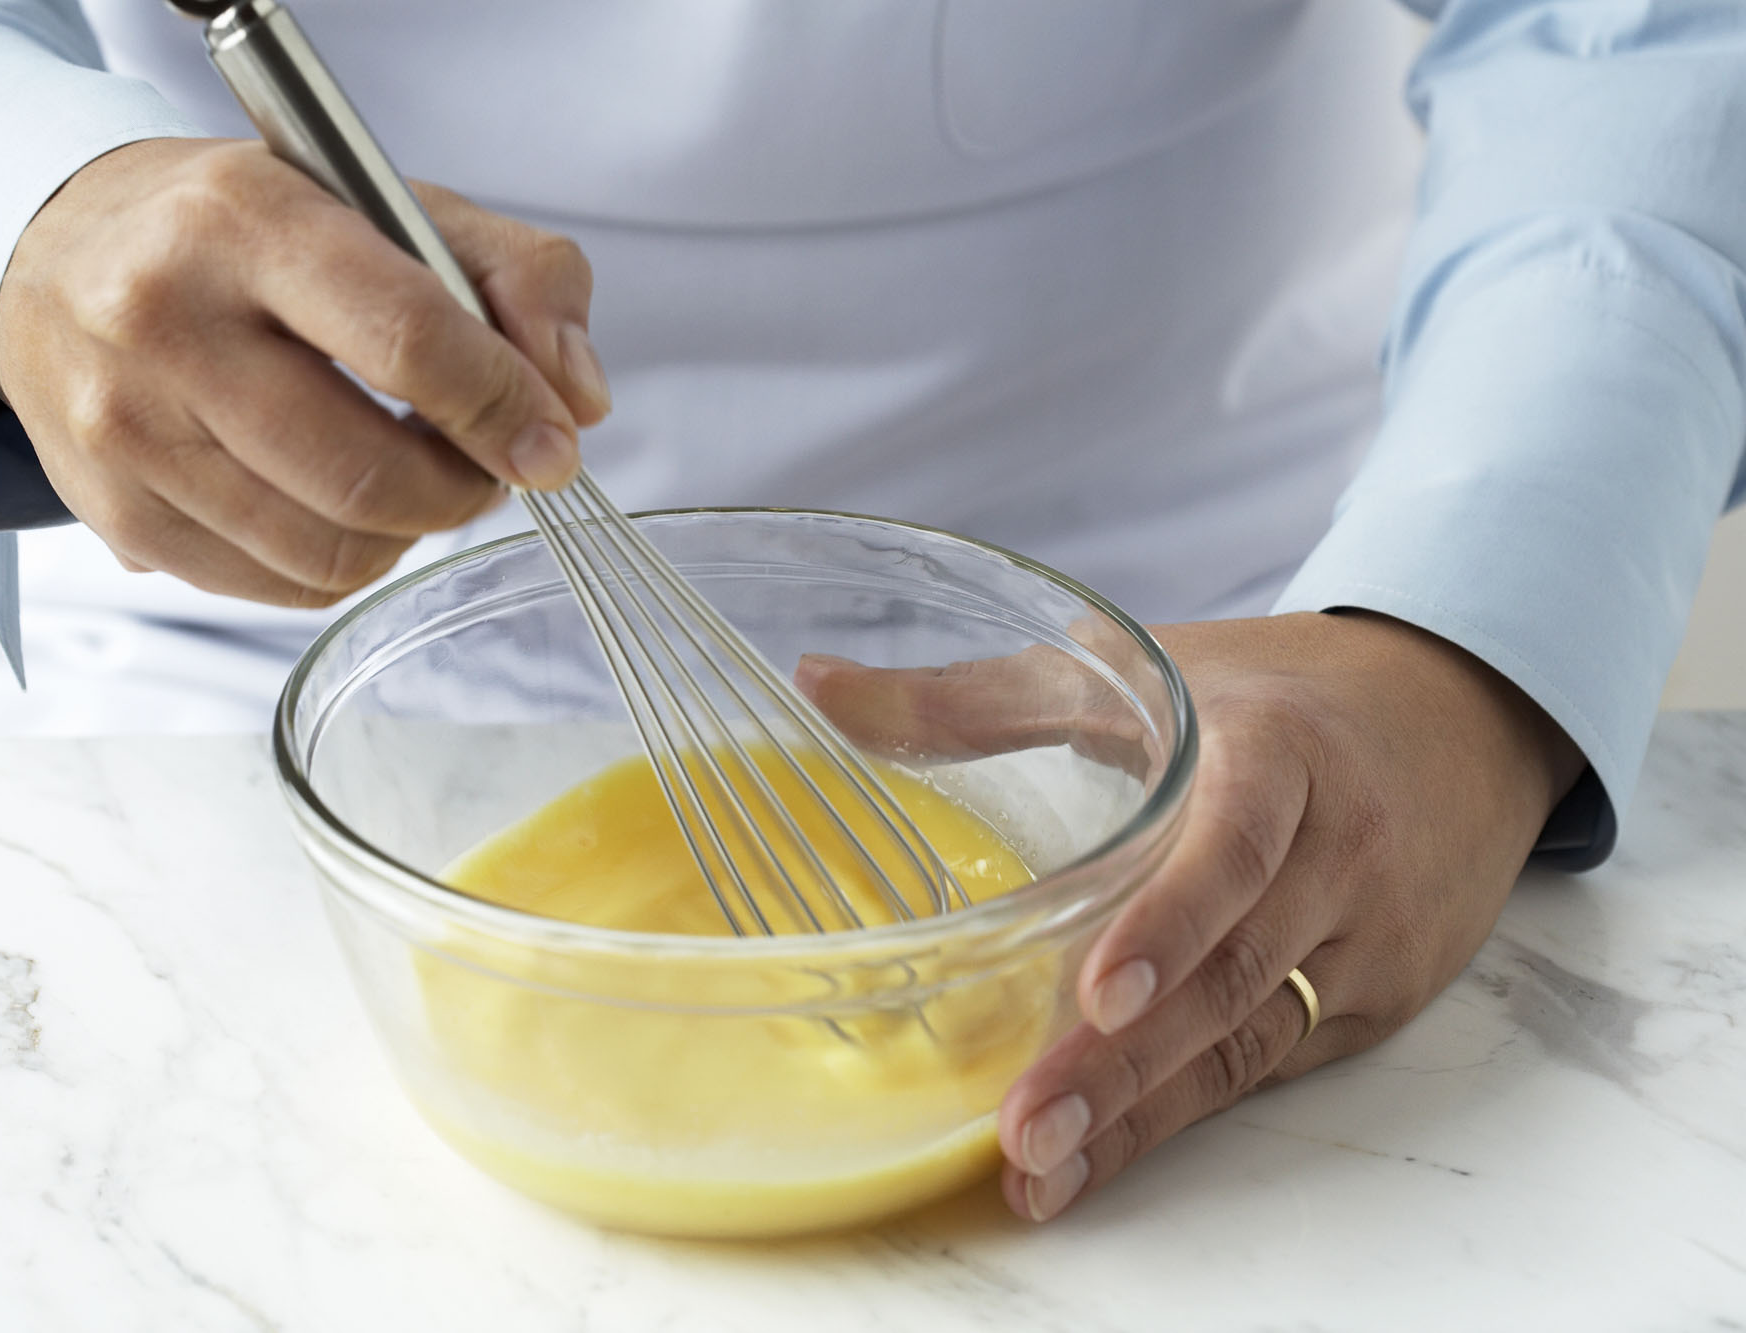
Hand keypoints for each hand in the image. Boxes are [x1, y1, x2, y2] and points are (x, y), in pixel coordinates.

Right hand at [0, 138, 610, 606]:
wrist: (53, 252)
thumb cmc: (239, 230)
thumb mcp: (383, 200)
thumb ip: (513, 275)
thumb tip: (577, 399)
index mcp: (243, 219)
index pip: (407, 339)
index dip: (504, 409)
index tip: (553, 445)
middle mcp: (161, 321)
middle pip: (369, 473)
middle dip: (464, 490)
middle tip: (486, 467)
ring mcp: (124, 429)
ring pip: (328, 551)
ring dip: (409, 534)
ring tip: (415, 481)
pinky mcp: (112, 514)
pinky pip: (277, 588)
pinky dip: (341, 564)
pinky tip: (339, 506)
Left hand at [801, 611, 1583, 1219]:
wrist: (1456, 714)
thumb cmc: (1270, 689)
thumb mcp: (1133, 669)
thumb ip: (975, 693)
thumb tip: (816, 686)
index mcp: (1278, 755)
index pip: (1236, 844)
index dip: (1172, 921)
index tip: (1094, 992)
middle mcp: (1336, 853)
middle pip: (1229, 973)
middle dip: (1124, 1062)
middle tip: (1026, 1128)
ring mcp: (1364, 936)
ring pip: (1247, 1040)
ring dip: (1144, 1113)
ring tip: (1042, 1170)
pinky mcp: (1373, 998)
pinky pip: (1270, 1062)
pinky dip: (1183, 1113)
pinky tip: (1104, 1156)